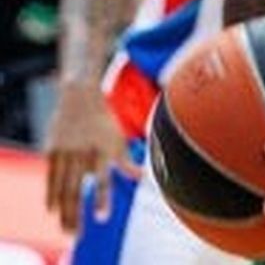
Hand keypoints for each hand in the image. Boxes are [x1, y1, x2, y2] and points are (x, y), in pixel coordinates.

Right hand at [44, 81, 136, 230]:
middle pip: (78, 190)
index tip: (102, 219)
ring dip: (63, 210)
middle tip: (75, 236)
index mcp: (103, 149)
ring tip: (66, 229)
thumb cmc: (104, 122)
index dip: (103, 199)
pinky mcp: (52, 150)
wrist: (80, 97)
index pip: (104, 179)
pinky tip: (52, 209)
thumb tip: (144, 179)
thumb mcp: (119, 140)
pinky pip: (50, 176)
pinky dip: (51, 194)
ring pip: (62, 187)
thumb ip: (127, 163)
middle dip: (77, 214)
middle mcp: (83, 152)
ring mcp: (65, 152)